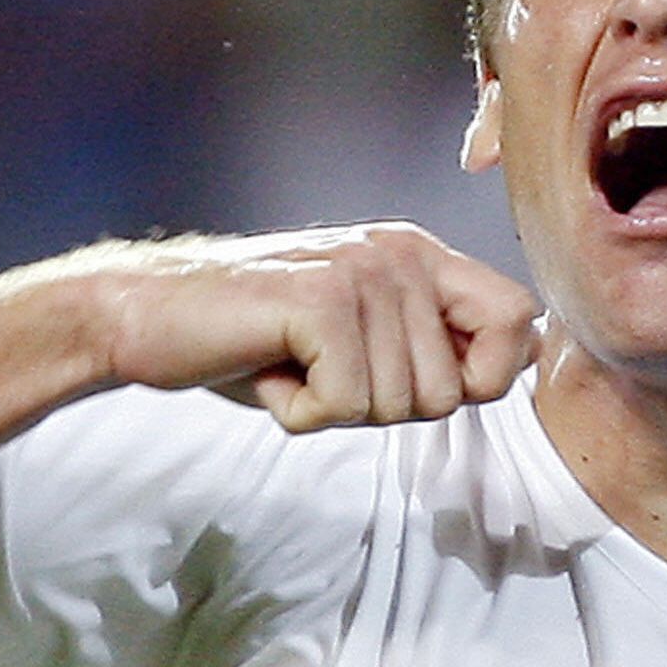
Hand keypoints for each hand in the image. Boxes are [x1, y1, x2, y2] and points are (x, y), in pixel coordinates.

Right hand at [96, 223, 538, 431]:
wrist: (147, 315)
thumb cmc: (254, 338)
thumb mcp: (360, 340)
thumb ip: (431, 346)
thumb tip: (515, 367)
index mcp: (420, 256)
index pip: (519, 320)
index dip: (484, 377)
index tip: (411, 383)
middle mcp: (402, 253)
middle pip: (453, 391)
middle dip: (383, 409)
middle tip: (320, 372)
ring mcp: (363, 271)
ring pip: (400, 405)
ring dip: (336, 409)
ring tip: (290, 365)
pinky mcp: (320, 299)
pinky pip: (347, 403)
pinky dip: (302, 413)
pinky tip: (271, 372)